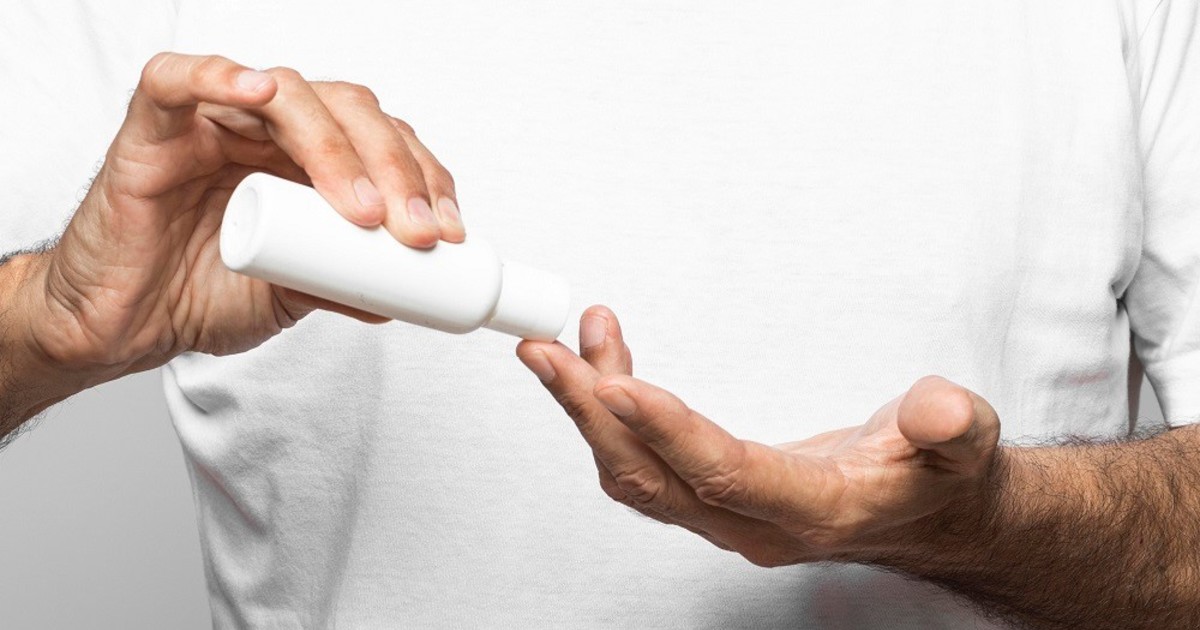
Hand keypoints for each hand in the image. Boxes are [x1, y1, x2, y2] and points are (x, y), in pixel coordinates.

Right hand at [24, 53, 463, 379]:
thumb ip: (343, 284)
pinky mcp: (152, 131)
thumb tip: (407, 294)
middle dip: (396, 167)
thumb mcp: (293, 296)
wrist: (121, 327)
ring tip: (361, 207)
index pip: (381, 142)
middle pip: (349, 112)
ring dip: (336, 145)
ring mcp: (213, 124)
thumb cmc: (196, 297)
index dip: (423, 177)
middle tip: (417, 229)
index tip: (449, 231)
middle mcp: (267, 132)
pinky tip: (259, 87)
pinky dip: (216, 74)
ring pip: (287, 95)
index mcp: (306, 162)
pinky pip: (175, 80)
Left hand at [516, 306, 1002, 566]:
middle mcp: (756, 524)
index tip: (615, 385)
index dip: (668, 431)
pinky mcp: (711, 496)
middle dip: (593, 416)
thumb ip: (951, 427)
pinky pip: (643, 462)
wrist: (931, 510)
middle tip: (549, 355)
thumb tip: (937, 410)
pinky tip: (600, 365)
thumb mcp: (964, 444)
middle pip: (653, 480)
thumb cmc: (938, 477)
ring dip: (588, 411)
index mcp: (815, 512)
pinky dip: (611, 413)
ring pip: (635, 474)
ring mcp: (726, 516)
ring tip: (558, 348)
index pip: (726, 475)